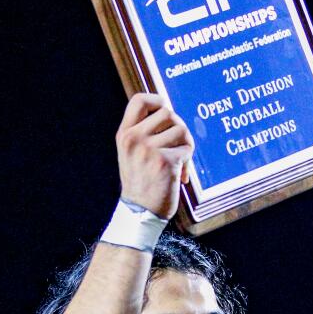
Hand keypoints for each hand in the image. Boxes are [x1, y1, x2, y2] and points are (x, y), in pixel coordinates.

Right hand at [115, 93, 192, 218]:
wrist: (140, 213)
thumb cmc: (142, 183)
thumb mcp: (132, 153)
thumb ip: (145, 133)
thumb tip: (171, 114)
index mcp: (125, 134)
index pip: (139, 100)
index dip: (157, 100)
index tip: (165, 111)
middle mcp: (134, 138)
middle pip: (168, 113)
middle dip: (179, 128)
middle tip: (178, 147)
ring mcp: (148, 149)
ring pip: (181, 130)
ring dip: (186, 146)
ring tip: (179, 162)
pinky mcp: (164, 161)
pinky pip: (187, 150)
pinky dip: (188, 163)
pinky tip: (179, 176)